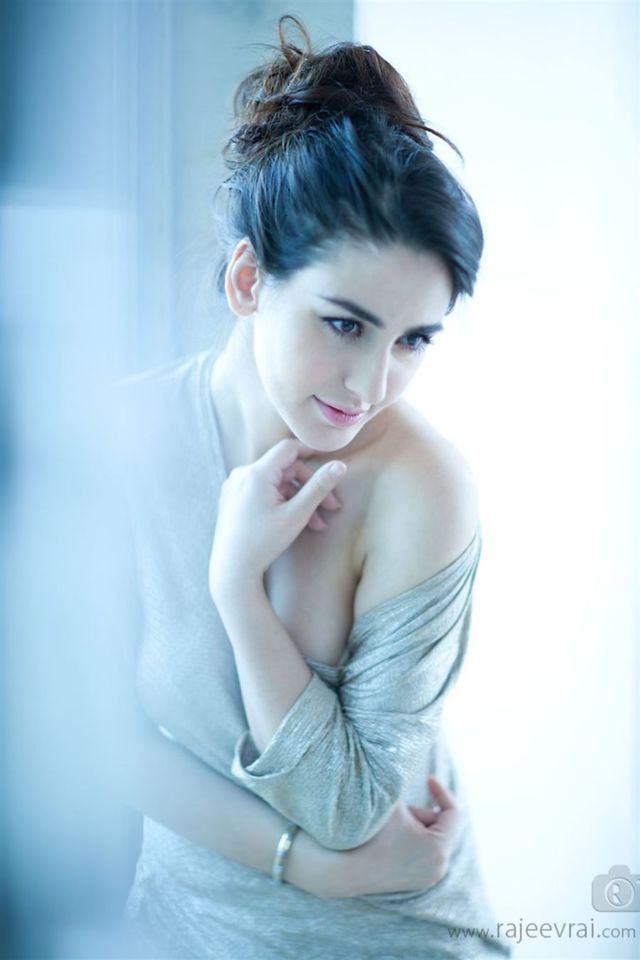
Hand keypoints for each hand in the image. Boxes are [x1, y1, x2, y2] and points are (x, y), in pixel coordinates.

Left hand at [209, 437, 346, 599]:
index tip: (329, 456)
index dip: (310, 450)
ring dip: (298, 500)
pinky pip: (262, 492)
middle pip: (284, 470)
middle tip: (331, 508)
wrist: (232, 569)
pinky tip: (294, 522)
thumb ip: (319, 487)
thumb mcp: (296, 514)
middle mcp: (241, 474)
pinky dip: (281, 503)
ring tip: (317, 525)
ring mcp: (234, 487)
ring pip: (276, 484)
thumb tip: (340, 465)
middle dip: (310, 488)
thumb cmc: (263, 542)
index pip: (288, 449)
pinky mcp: (232, 499)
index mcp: (256, 473)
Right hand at [343, 776, 460, 896]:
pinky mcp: (418, 881)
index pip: (453, 812)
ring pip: (431, 838)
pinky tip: (391, 840)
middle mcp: (440, 866)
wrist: (344, 868)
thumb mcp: (394, 803)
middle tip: (397, 810)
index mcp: (438, 848)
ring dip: (416, 826)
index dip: (441, 791)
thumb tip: (418, 770)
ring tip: (391, 827)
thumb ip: (410, 787)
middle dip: (420, 812)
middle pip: (439, 825)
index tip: (427, 778)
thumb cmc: (370, 833)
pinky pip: (424, 851)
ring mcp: (429, 877)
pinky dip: (413, 839)